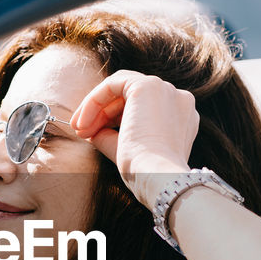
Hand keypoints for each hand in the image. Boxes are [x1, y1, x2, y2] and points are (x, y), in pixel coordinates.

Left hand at [71, 71, 197, 208]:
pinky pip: (113, 84)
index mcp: (180, 118)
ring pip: (121, 88)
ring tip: (80, 129)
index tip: (90, 135)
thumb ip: (111, 137)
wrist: (157, 175)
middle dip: (102, 113)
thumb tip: (90, 132)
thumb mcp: (127, 151)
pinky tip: (84, 121)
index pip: (142, 108)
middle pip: (130, 97)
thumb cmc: (146, 172)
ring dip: (96, 107)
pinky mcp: (148, 86)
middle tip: (81, 132)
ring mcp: (165, 90)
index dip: (112, 119)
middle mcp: (178, 100)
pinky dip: (95, 100)